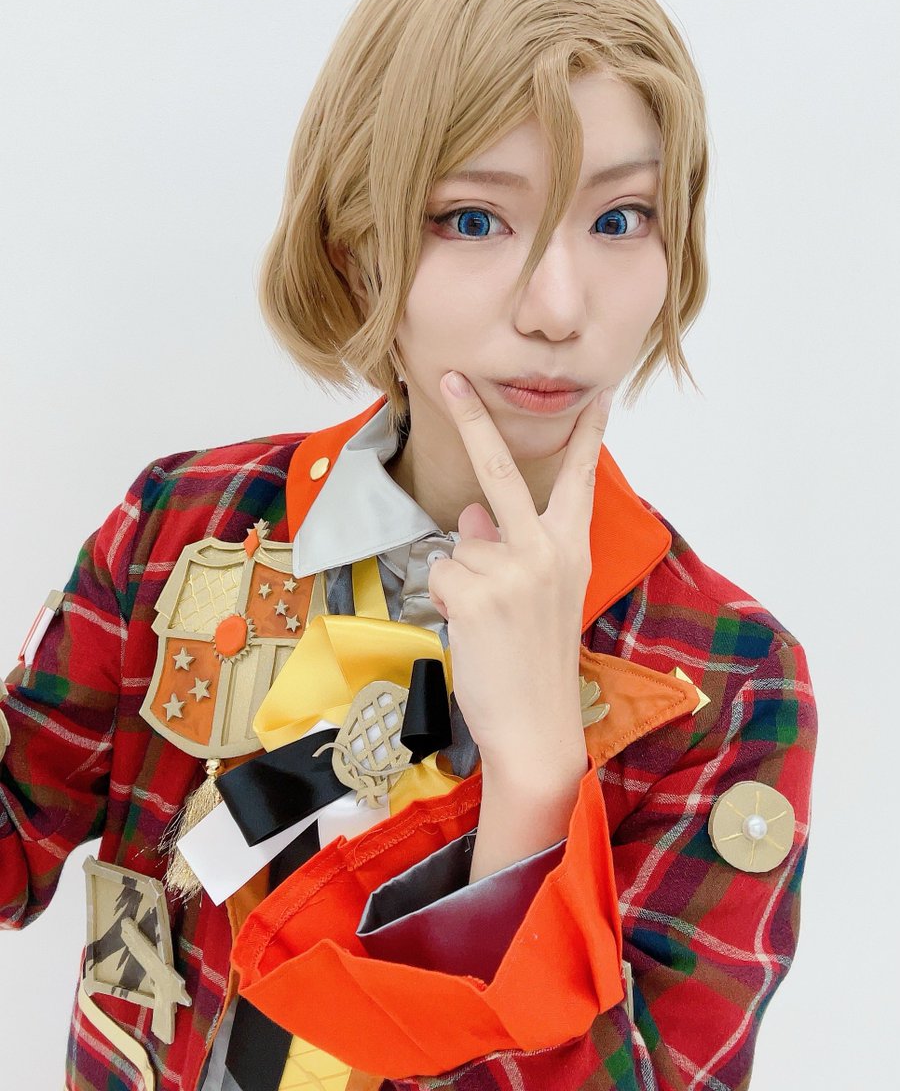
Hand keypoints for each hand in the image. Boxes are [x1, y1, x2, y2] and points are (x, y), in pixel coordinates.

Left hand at [427, 371, 615, 776]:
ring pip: (459, 544)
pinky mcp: (475, 593)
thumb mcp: (538, 597)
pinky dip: (444, 599)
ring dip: (460, 579)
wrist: (538, 727)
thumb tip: (471, 513)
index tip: (598, 394)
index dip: (587, 435)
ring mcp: (512, 570)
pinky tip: (471, 629)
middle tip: (451, 378)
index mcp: (572, 549)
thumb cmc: (537, 662)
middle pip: (502, 471)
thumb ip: (510, 548)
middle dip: (474, 419)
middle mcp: (546, 550)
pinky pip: (439, 572)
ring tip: (488, 623)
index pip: (579, 480)